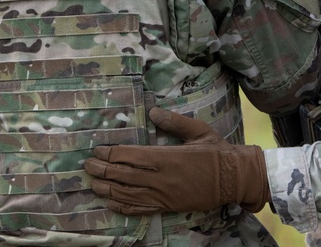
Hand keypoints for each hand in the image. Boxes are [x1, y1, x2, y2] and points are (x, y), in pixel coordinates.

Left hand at [84, 106, 270, 214]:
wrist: (233, 178)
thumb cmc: (216, 152)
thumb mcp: (198, 130)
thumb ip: (174, 122)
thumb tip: (153, 111)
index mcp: (168, 157)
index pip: (131, 156)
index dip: (111, 154)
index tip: (98, 150)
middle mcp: (162, 178)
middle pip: (124, 175)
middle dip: (103, 170)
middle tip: (87, 166)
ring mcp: (164, 195)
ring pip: (128, 194)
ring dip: (108, 189)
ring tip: (92, 184)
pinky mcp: (168, 206)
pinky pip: (141, 209)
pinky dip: (124, 207)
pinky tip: (111, 203)